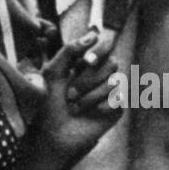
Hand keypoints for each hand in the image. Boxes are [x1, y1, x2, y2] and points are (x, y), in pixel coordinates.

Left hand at [36, 29, 120, 161]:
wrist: (53, 136)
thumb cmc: (48, 105)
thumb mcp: (52, 73)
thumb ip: (69, 50)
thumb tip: (94, 33)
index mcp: (85, 64)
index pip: (104, 47)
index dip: (99, 51)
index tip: (86, 60)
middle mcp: (100, 76)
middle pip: (111, 64)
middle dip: (88, 80)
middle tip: (69, 95)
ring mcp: (110, 92)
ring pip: (114, 82)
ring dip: (90, 96)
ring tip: (75, 108)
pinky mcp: (117, 109)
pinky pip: (119, 99)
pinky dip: (102, 107)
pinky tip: (91, 115)